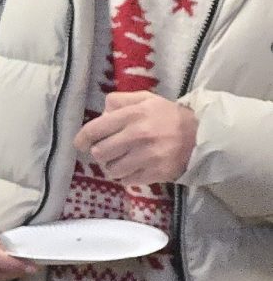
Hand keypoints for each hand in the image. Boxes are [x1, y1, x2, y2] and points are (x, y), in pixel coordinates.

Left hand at [75, 93, 197, 188]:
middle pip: (100, 153)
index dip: (82, 139)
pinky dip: (126, 176)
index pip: (95, 129)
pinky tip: (133, 168)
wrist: (201, 135)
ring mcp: (147, 157)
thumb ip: (120, 101)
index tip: (80, 144)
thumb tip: (101, 113)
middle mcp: (137, 135)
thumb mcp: (146, 99)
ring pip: (111, 170)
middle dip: (100, 153)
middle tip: (107, 151)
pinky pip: (127, 180)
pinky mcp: (155, 174)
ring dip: (112, 167)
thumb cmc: (168, 116)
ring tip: (121, 161)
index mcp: (133, 115)